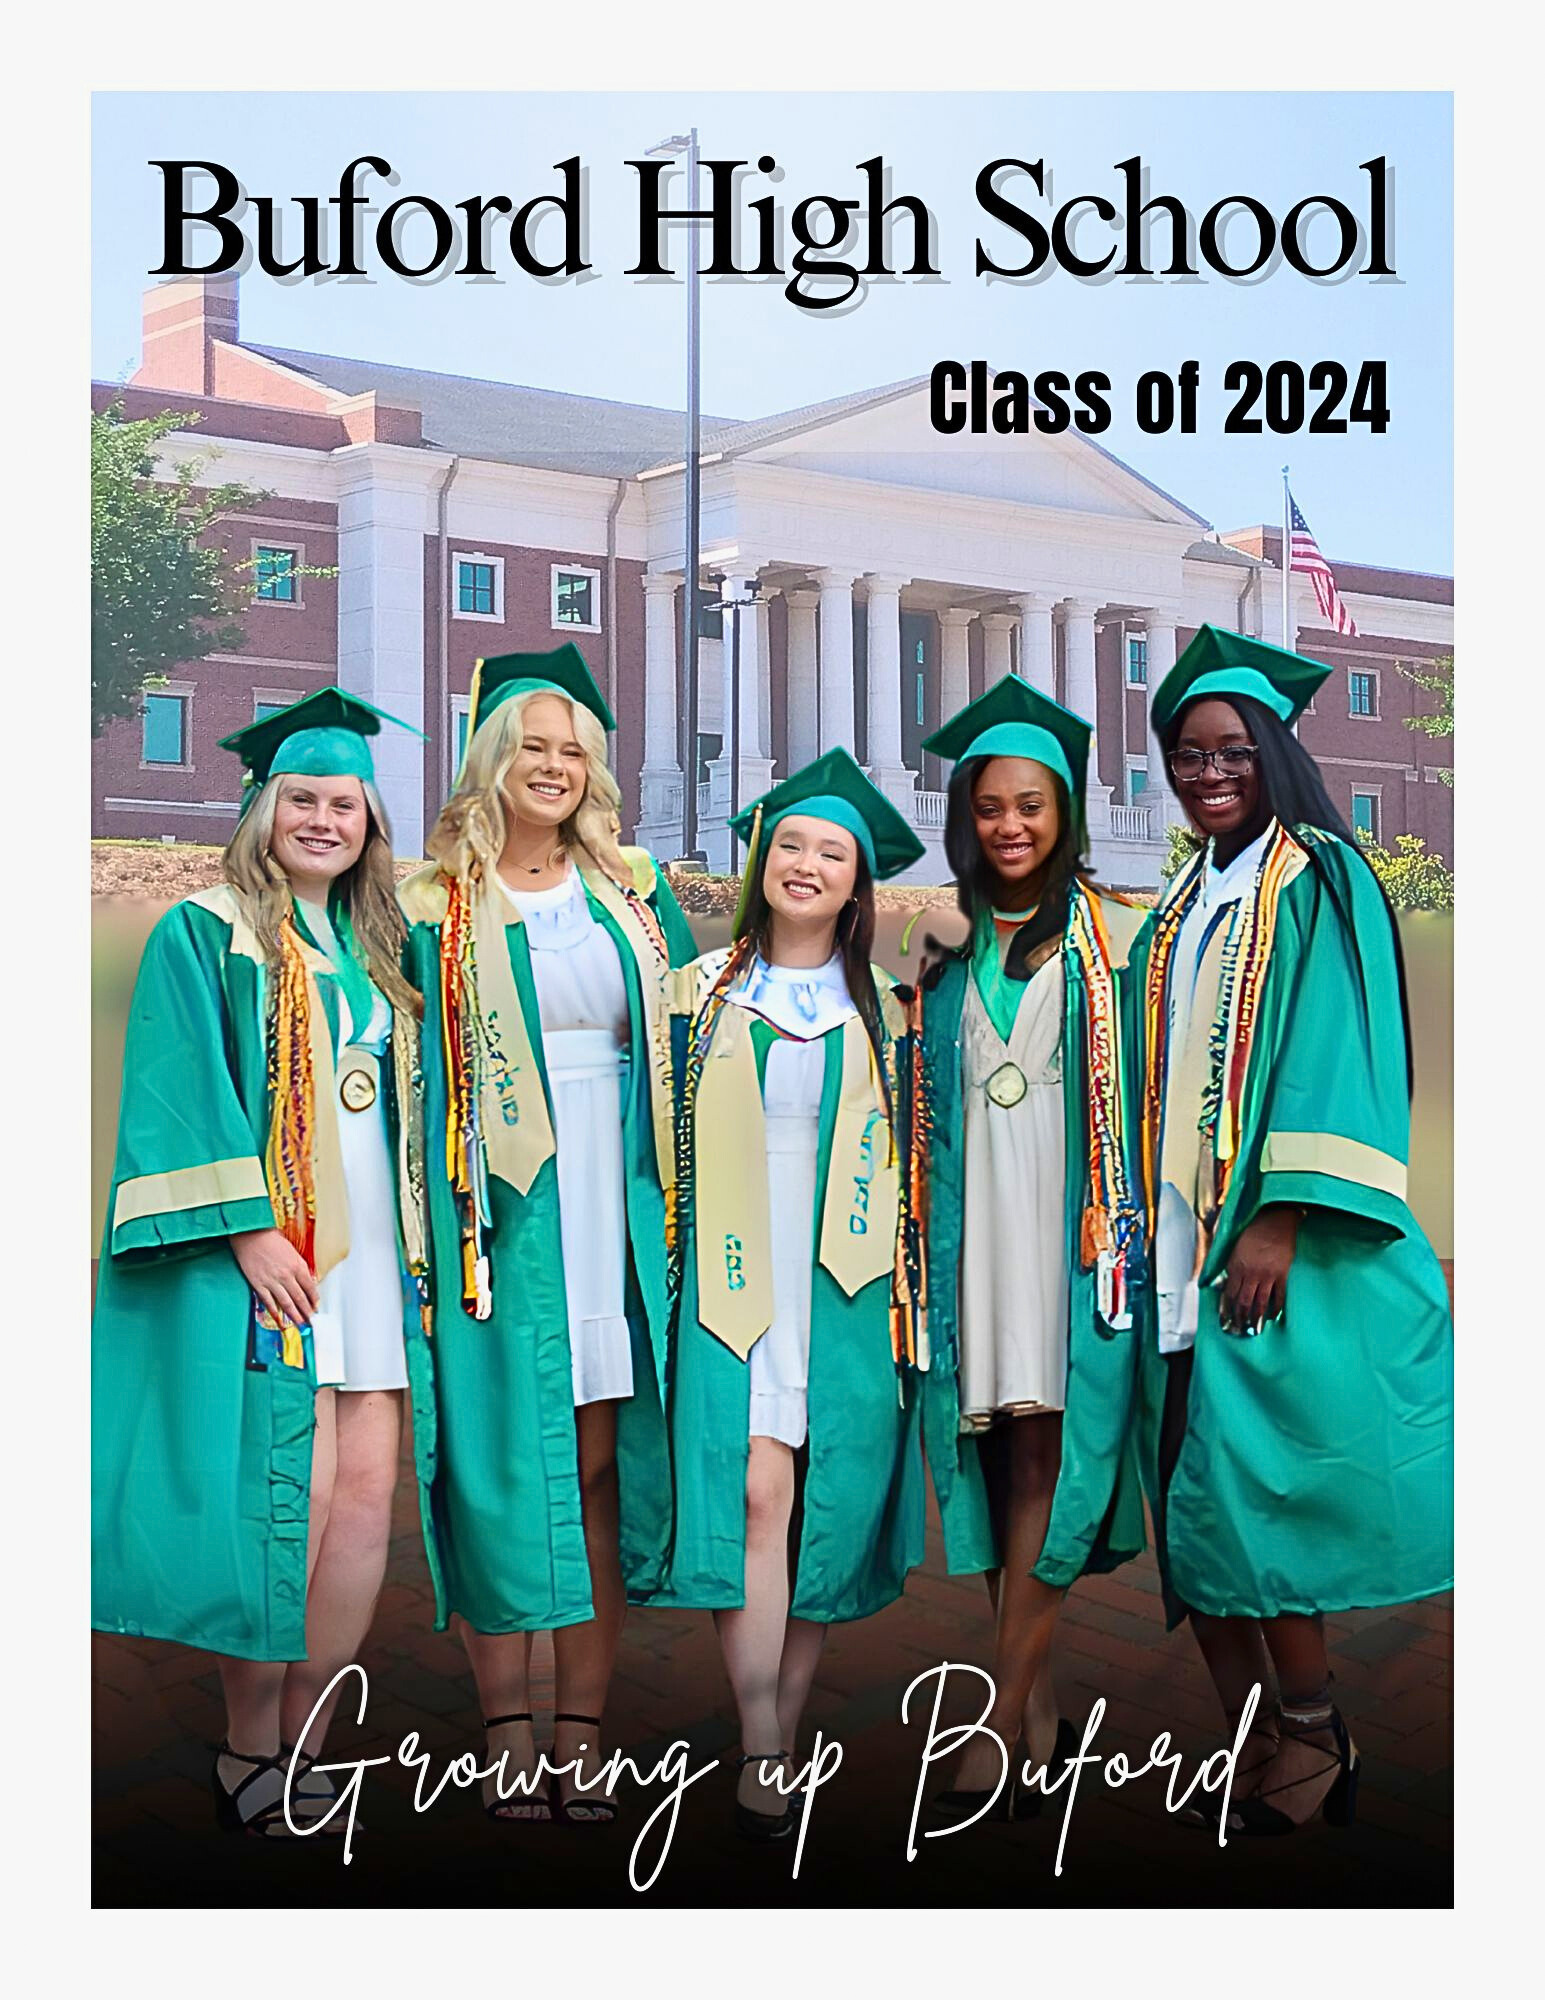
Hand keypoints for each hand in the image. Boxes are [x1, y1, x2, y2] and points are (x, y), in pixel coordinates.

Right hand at [231, 1228, 319, 1328]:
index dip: (314, 1300)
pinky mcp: (258, 1284)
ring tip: (299, 1324)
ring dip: (294, 1315)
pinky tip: (279, 1320)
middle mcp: (287, 1275)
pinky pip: (268, 1302)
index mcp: (298, 1266)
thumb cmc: (272, 1241)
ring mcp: (272, 1281)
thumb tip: (307, 1281)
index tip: (316, 1307)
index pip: (310, 1288)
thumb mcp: (292, 1252)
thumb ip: (299, 1267)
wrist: (251, 1235)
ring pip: (286, 1303)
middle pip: (300, 1298)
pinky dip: (274, 1312)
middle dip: (307, 1312)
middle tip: (311, 1321)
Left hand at [1219, 1206, 1299, 1332]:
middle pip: (1244, 1302)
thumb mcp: (1232, 1246)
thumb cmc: (1251, 1230)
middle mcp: (1250, 1274)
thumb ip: (1228, 1264)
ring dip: (1256, 1317)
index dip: (1227, 1309)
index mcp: (1236, 1266)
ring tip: (1254, 1328)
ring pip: (1260, 1302)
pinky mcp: (1282, 1274)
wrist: (1274, 1220)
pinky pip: (1279, 1296)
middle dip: (1241, 1317)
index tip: (1226, 1319)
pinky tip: (1273, 1317)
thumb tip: (1220, 1280)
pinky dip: (1276, 1308)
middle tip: (1239, 1328)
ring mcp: (1267, 1276)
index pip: (1229, 1294)